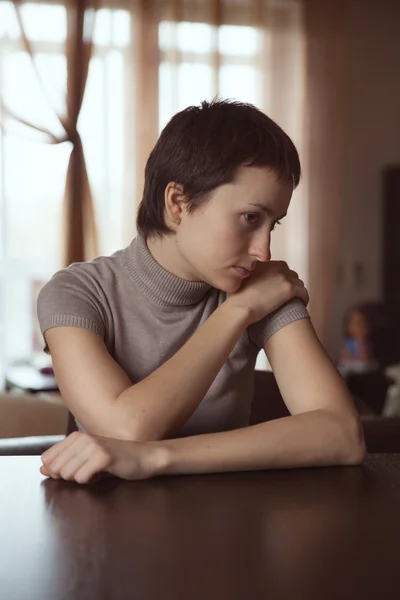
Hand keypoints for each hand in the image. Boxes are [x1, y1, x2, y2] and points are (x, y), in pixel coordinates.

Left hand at [40, 431, 161, 484]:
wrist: (145, 457)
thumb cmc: (116, 459)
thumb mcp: (88, 459)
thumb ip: (64, 462)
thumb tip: (41, 469)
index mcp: (76, 436)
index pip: (47, 458)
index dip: (57, 471)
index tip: (75, 470)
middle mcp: (82, 438)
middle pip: (56, 468)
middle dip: (69, 476)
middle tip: (88, 471)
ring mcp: (93, 446)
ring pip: (67, 474)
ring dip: (81, 479)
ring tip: (97, 471)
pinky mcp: (103, 457)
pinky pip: (81, 478)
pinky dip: (90, 481)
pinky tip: (104, 473)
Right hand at [227, 260, 308, 324]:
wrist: (240, 307)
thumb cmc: (239, 299)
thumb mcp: (243, 279)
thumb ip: (253, 276)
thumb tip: (257, 283)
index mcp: (265, 264)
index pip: (280, 267)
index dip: (282, 279)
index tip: (281, 288)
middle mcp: (275, 266)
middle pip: (291, 273)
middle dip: (291, 283)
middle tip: (289, 295)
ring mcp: (283, 277)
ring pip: (299, 282)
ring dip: (298, 291)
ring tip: (296, 300)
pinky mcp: (289, 288)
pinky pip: (303, 292)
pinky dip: (304, 298)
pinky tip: (302, 304)